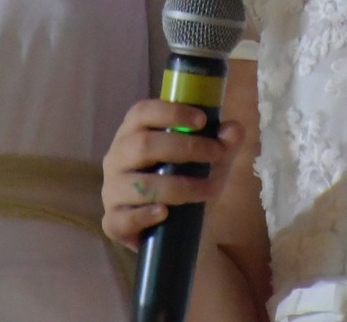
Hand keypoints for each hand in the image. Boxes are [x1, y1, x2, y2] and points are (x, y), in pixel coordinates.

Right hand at [100, 99, 244, 248]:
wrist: (178, 233)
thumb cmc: (187, 183)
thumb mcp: (210, 162)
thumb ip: (223, 145)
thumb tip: (234, 129)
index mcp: (134, 133)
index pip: (142, 112)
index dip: (171, 112)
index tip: (202, 120)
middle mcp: (117, 157)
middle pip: (143, 144)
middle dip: (185, 147)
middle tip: (216, 153)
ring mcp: (112, 190)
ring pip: (140, 185)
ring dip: (180, 186)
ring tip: (209, 191)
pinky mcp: (112, 221)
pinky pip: (124, 218)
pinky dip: (146, 215)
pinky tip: (165, 213)